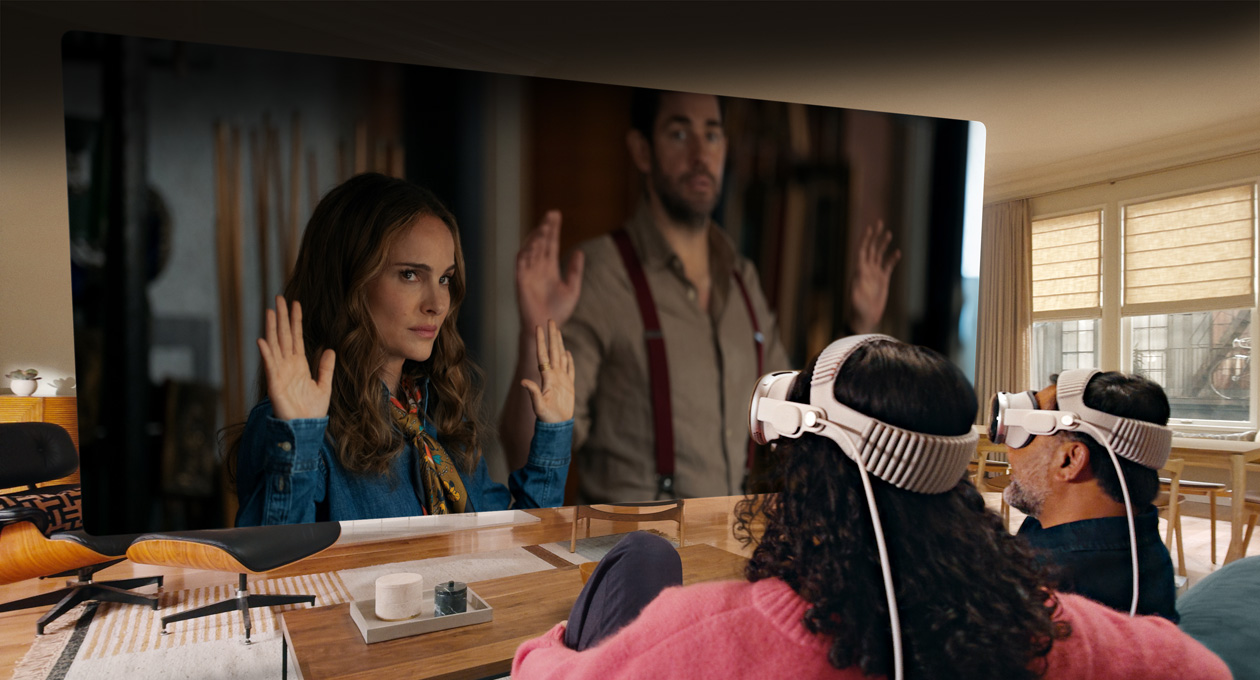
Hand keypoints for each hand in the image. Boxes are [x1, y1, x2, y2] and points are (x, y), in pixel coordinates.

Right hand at [257, 295, 335, 420]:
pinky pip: (269, 365)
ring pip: (275, 345)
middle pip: (283, 336)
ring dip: (272, 329)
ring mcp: (279, 373)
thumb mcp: (324, 385)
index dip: (295, 321)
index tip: (295, 303)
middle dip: (281, 317)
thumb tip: (328, 348)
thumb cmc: (312, 410)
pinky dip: (266, 353)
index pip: (296, 337)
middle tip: (279, 298)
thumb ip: (325, 367)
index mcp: (299, 364)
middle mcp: (288, 365)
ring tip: (270, 311)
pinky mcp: (274, 384)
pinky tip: (262, 340)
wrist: (304, 429)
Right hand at [516, 210, 584, 331]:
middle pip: (541, 243)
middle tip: (552, 214)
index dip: (553, 230)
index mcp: (549, 269)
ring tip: (545, 227)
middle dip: (546, 228)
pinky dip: (526, 252)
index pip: (551, 244)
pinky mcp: (521, 281)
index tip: (556, 214)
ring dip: (536, 238)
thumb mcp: (572, 288)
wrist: (547, 327)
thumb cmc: (558, 311)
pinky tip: (534, 243)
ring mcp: (528, 273)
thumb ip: (575, 270)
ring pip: (530, 250)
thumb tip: (579, 251)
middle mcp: (538, 268)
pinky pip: (522, 263)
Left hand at [521, 320, 574, 423]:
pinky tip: (567, 353)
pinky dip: (569, 361)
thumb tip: (523, 382)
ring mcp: (561, 380)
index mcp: (547, 377)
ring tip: (558, 332)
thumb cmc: (547, 418)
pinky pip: (570, 370)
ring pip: (561, 357)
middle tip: (551, 320)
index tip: (539, 326)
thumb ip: (533, 393)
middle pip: (553, 351)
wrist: (557, 426)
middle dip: (552, 335)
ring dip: (559, 344)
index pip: (543, 354)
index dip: (541, 340)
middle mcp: (553, 375)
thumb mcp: (538, 405)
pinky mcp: (568, 386)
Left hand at [849, 220, 901, 334]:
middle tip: (879, 223)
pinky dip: (892, 259)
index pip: (863, 251)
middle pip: (871, 249)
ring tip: (888, 233)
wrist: (864, 319)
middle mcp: (866, 270)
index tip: (870, 228)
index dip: (866, 239)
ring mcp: (874, 275)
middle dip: (875, 236)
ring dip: (883, 244)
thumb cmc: (857, 311)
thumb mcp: (856, 300)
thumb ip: (856, 289)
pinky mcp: (882, 281)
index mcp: (859, 271)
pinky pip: (888, 267)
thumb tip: (857, 278)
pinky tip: (897, 252)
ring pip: (879, 255)